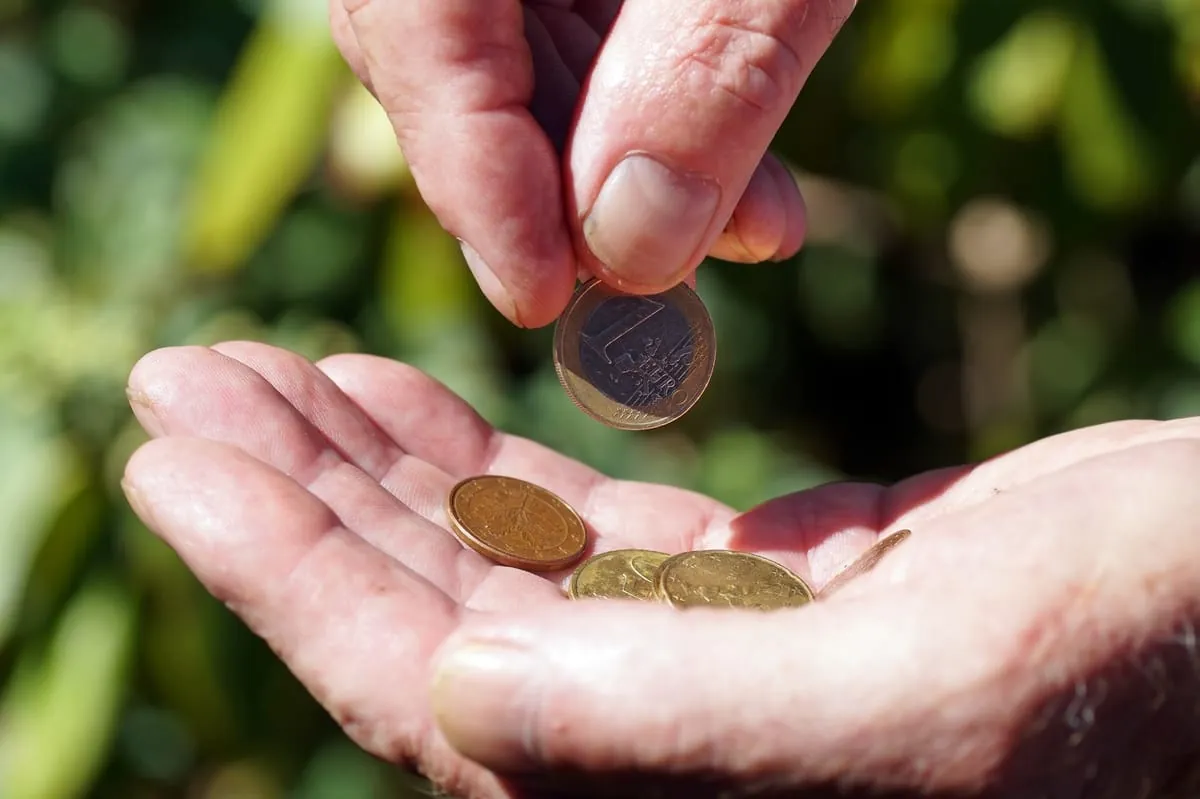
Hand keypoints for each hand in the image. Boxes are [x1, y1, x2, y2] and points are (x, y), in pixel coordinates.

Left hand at [121, 342, 1199, 797]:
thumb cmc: (1147, 646)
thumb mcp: (931, 693)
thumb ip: (689, 723)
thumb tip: (459, 692)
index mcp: (676, 795)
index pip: (422, 688)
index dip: (286, 573)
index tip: (178, 455)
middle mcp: (663, 750)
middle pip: (421, 616)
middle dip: (295, 497)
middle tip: (186, 379)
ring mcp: (699, 665)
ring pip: (482, 564)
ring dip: (369, 466)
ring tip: (265, 371)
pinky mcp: (746, 594)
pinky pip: (569, 528)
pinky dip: (479, 463)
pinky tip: (403, 399)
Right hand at [328, 0, 849, 325]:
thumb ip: (710, 70)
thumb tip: (627, 248)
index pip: (410, 10)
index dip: (464, 162)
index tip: (537, 296)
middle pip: (442, 55)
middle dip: (551, 190)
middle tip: (640, 288)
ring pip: (511, 63)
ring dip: (621, 175)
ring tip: (743, 230)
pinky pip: (573, 40)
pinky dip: (651, 123)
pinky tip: (746, 187)